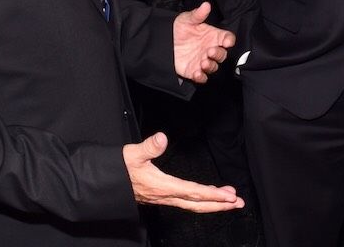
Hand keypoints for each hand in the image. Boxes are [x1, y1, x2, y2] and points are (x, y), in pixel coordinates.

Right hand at [124, 132, 242, 211]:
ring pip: (193, 204)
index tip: (229, 196)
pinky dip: (200, 199)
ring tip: (229, 200)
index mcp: (162, 186)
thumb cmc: (118, 169)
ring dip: (212, 203)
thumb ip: (148, 147)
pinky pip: (186, 201)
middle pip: (197, 204)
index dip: (213, 195)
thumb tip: (161, 138)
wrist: (105, 184)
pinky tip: (207, 195)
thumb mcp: (131, 154)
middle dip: (219, 205)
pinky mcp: (162, 196)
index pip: (193, 192)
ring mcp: (164, 198)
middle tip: (238, 203)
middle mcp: (166, 195)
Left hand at [173, 1, 233, 82]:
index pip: (227, 38)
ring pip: (214, 67)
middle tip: (210, 51)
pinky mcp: (194, 71)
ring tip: (203, 62)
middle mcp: (210, 49)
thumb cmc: (180, 28)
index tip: (227, 42)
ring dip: (211, 66)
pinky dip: (201, 77)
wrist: (164, 41)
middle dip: (219, 54)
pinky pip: (202, 78)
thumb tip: (206, 5)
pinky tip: (197, 73)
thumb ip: (197, 14)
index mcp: (213, 36)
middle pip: (222, 55)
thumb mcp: (187, 19)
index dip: (229, 40)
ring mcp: (203, 61)